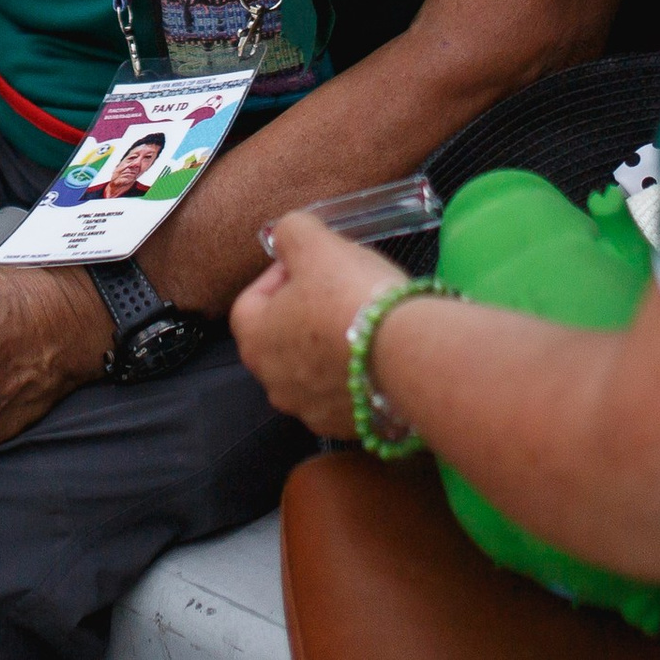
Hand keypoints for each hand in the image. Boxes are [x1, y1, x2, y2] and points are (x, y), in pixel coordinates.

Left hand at [230, 215, 403, 439]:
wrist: (409, 357)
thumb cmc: (350, 297)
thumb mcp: (312, 242)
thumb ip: (290, 232)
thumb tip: (287, 237)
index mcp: (255, 344)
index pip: (251, 301)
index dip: (279, 275)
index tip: (309, 264)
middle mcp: (276, 386)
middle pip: (283, 335)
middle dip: (305, 308)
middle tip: (336, 286)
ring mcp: (313, 412)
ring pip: (313, 365)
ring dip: (330, 341)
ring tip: (362, 316)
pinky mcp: (350, 427)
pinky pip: (344, 390)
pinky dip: (355, 370)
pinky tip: (378, 348)